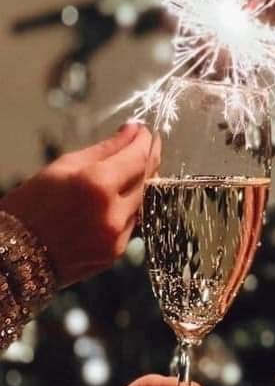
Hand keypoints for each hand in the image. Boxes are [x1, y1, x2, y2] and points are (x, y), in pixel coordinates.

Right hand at [0, 123, 154, 286]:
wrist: (15, 253)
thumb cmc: (31, 204)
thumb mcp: (64, 166)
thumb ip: (105, 149)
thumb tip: (132, 131)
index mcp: (96, 185)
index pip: (138, 158)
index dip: (146, 142)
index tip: (146, 132)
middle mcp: (112, 213)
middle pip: (146, 180)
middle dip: (147, 161)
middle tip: (144, 147)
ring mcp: (116, 237)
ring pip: (142, 203)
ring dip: (140, 185)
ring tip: (130, 171)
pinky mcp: (115, 253)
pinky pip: (132, 224)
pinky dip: (129, 209)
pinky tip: (118, 199)